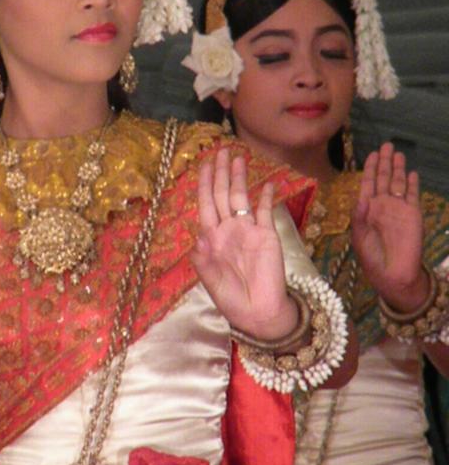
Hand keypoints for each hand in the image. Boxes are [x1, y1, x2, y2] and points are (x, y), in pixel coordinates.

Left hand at [192, 149, 295, 339]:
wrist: (259, 313)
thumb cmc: (232, 299)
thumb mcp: (210, 281)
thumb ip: (202, 260)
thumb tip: (196, 240)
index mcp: (211, 238)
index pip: (206, 203)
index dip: (206, 183)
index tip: (204, 163)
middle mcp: (228, 229)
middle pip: (223, 194)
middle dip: (221, 173)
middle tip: (221, 150)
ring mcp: (248, 230)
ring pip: (242, 198)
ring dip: (240, 178)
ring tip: (238, 158)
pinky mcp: (268, 235)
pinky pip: (265, 211)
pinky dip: (265, 197)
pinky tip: (267, 183)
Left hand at [352, 142, 424, 309]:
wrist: (394, 274)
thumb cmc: (372, 257)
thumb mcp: (359, 236)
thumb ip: (359, 216)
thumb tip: (361, 197)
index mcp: (366, 209)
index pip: (368, 183)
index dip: (369, 168)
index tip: (371, 153)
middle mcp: (382, 205)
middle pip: (383, 178)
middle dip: (384, 162)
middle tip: (386, 144)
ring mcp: (398, 208)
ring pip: (398, 183)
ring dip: (398, 168)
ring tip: (398, 153)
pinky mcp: (413, 214)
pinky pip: (412, 195)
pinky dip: (411, 184)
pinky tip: (411, 172)